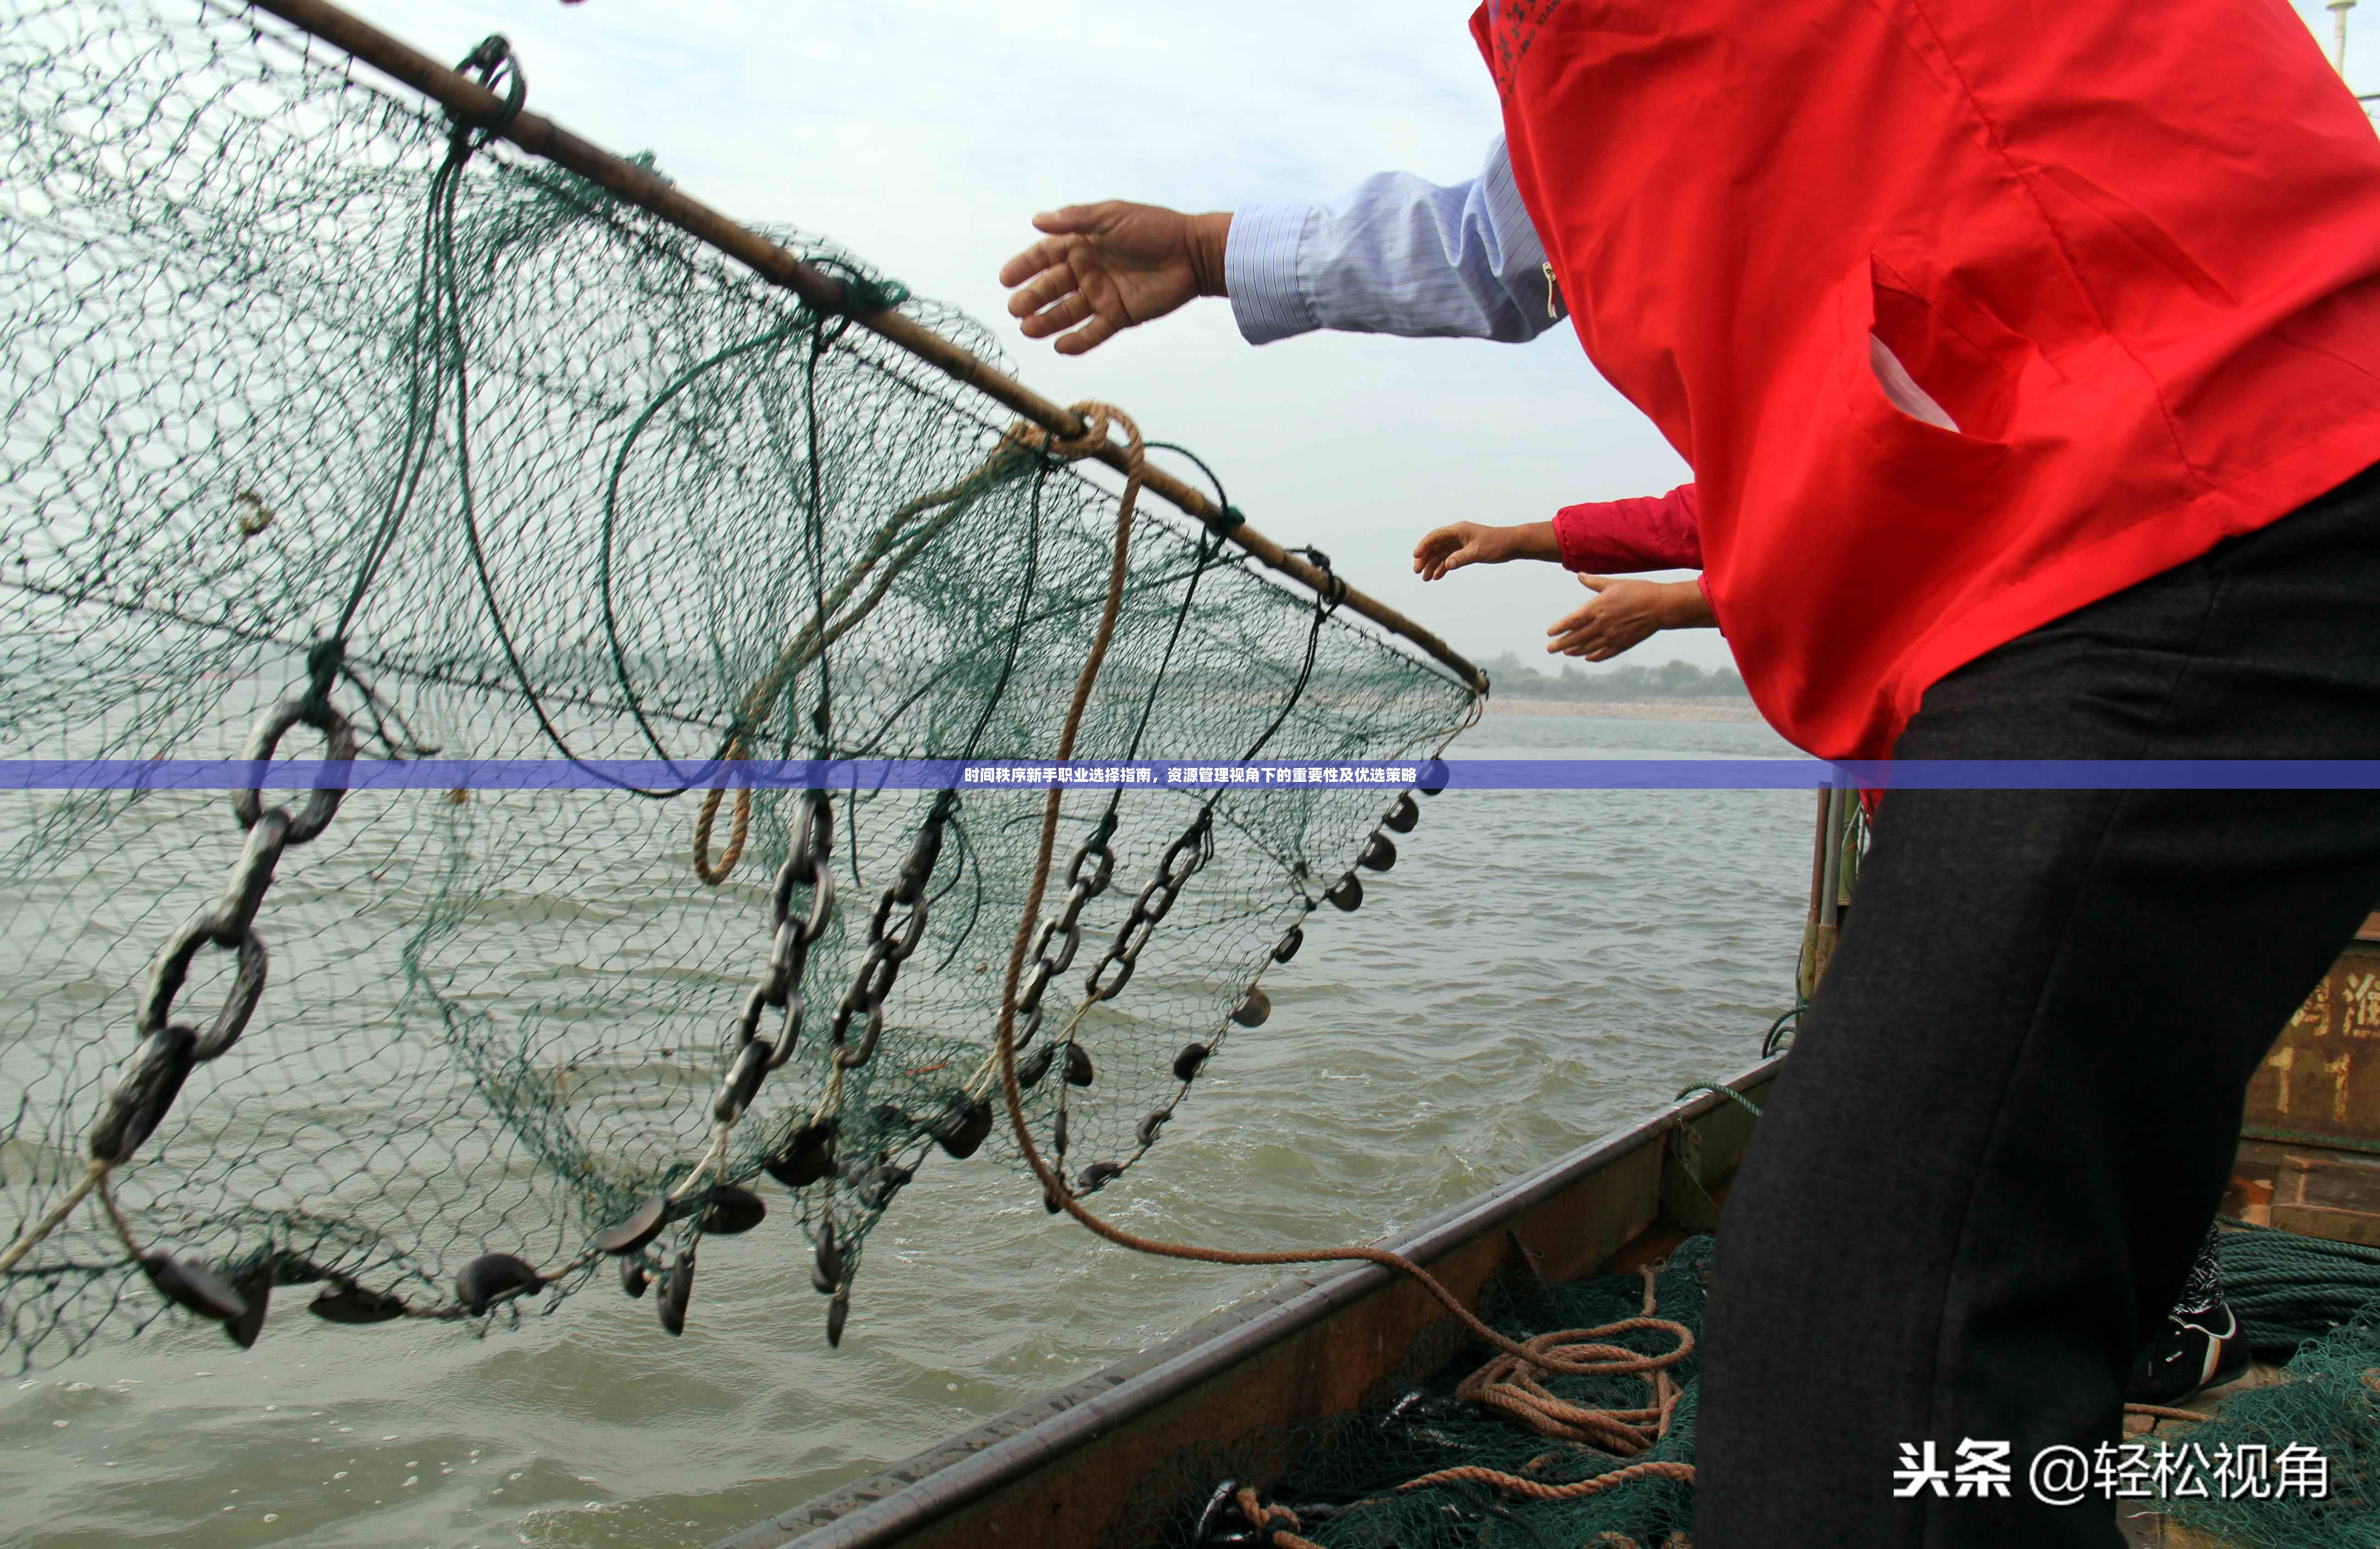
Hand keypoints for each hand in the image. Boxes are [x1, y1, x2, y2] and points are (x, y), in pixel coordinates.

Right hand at [998, 203, 1229, 354]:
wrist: (1192, 253)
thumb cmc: (1153, 227)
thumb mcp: (1111, 216)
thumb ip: (1075, 219)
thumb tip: (1037, 221)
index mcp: (1083, 243)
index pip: (1045, 256)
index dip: (1024, 267)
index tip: (1005, 279)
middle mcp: (1088, 270)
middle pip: (1052, 287)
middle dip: (1032, 298)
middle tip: (1015, 309)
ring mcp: (1103, 294)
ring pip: (1067, 312)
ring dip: (1047, 321)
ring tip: (1028, 329)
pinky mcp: (1120, 315)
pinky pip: (1093, 332)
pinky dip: (1078, 341)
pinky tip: (1060, 346)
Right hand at [1412, 521, 1558, 579]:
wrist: (1513, 545)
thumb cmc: (1497, 544)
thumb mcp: (1478, 551)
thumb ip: (1461, 558)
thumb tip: (1446, 565)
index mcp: (1458, 530)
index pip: (1435, 536)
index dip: (1423, 545)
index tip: (1416, 557)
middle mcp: (1457, 536)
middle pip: (1435, 546)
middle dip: (1425, 558)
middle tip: (1418, 571)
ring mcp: (1461, 544)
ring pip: (1441, 554)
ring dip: (1433, 565)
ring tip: (1426, 578)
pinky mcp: (1466, 551)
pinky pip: (1450, 559)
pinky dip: (1443, 567)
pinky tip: (1438, 576)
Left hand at [1545, 576, 1711, 660]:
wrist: (1661, 606)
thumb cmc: (1637, 590)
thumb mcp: (1614, 583)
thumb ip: (1594, 582)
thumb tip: (1579, 575)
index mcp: (1598, 608)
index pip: (1573, 620)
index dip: (1560, 627)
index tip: (1550, 632)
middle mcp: (1602, 624)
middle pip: (1577, 637)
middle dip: (1561, 644)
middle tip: (1550, 649)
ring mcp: (1612, 636)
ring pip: (1589, 647)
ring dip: (1576, 651)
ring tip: (1566, 652)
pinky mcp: (1623, 644)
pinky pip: (1605, 653)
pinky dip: (1595, 656)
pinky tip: (1588, 658)